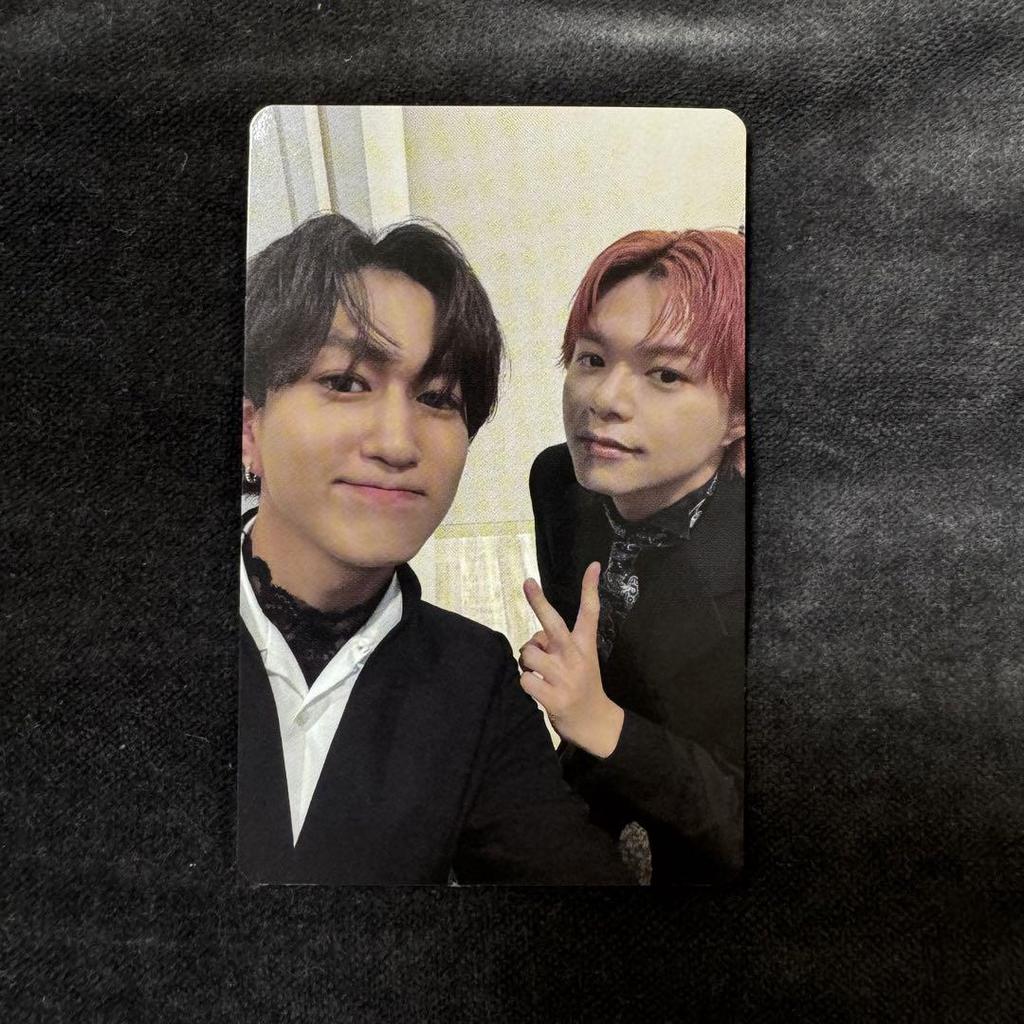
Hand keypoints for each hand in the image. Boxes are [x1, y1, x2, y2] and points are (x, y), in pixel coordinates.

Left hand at [519, 563, 623, 758]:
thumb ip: (559, 645)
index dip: (590, 588)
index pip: (590, 612)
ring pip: (528, 654)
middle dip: (538, 602)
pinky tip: (539, 690)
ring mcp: (565, 678)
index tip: (593, 565)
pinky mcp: (554, 698)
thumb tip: (535, 639)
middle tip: (527, 583)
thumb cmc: (582, 685)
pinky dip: (526, 682)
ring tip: (538, 672)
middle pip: (553, 624)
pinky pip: (525, 679)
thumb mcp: (582, 659)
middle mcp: (576, 657)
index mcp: (585, 645)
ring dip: (526, 661)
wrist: (596, 724)